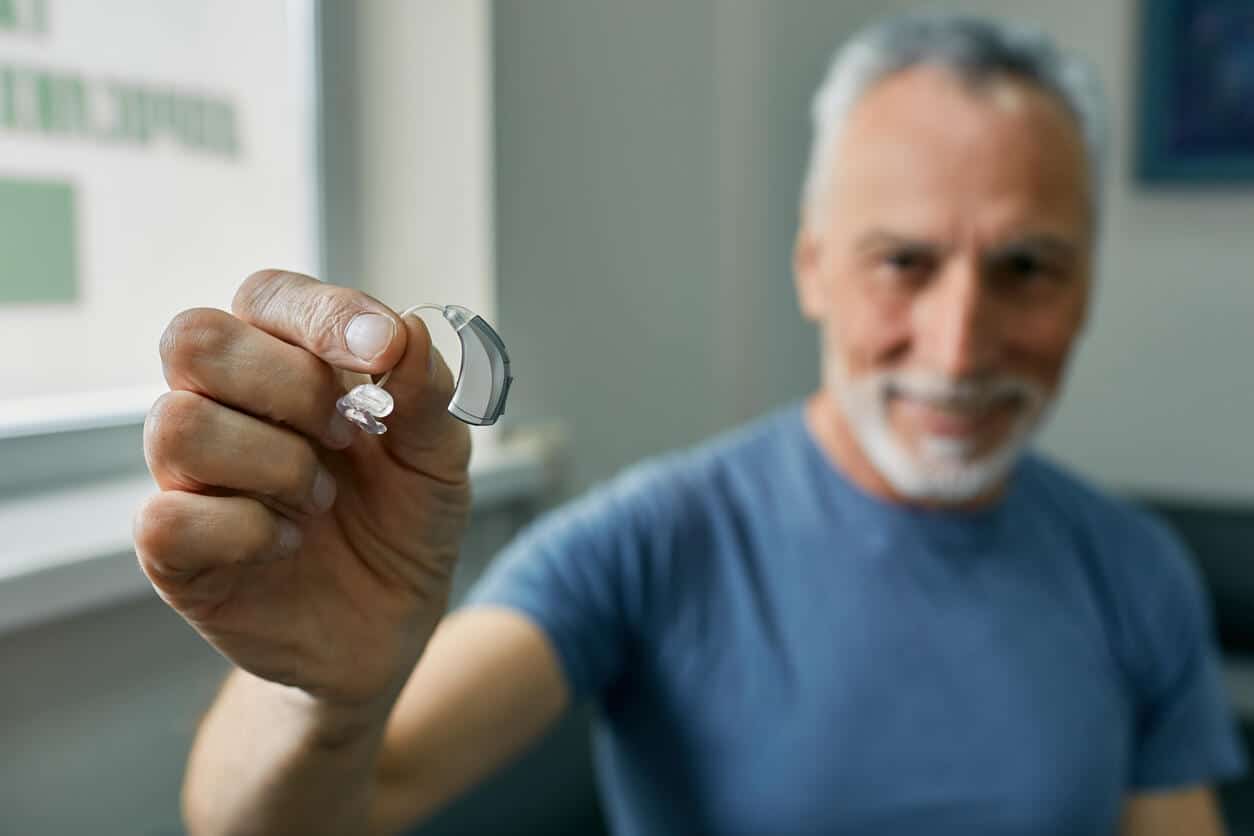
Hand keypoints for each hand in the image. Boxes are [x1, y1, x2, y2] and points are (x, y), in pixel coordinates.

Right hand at [135, 270, 471, 708]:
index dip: (320, 314)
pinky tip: (288, 543)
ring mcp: (189, 476)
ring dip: (275, 463)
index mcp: (284, 361)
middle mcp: (222, 405)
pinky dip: (247, 529)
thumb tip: (406, 331)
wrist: (390, 626)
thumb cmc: (404, 523)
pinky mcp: (172, 551)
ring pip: (177, 424)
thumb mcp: (439, 458)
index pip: (267, 295)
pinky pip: (169, 517)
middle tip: (347, 435)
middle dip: (289, 385)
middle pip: (194, 339)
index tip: (383, 351)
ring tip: (321, 500)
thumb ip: (425, 394)